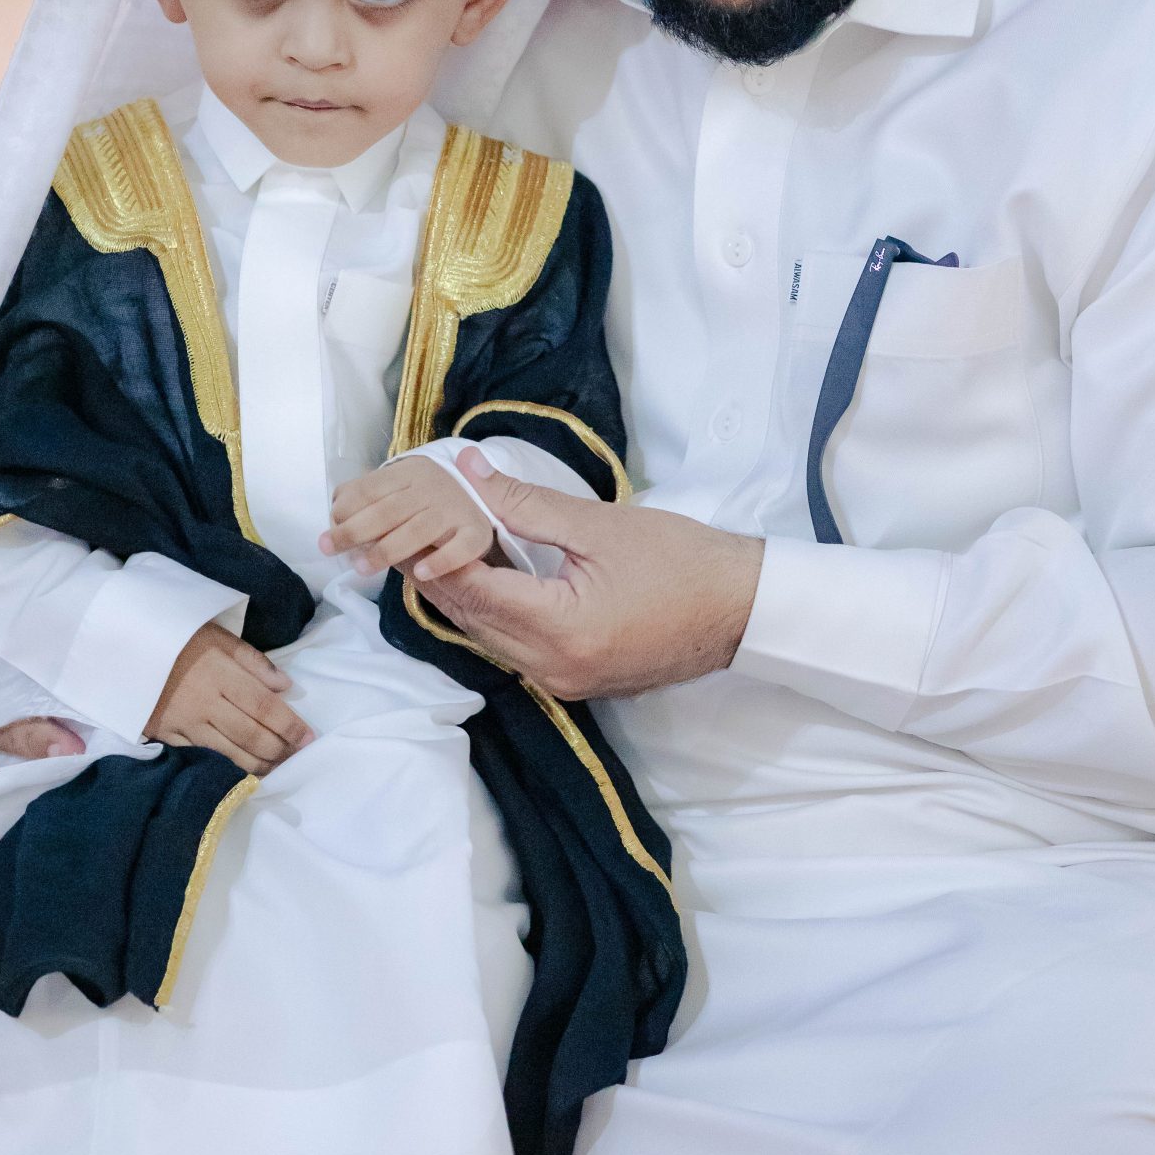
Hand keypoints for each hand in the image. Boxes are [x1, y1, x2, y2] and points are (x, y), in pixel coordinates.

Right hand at [145, 622, 310, 774]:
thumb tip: (285, 686)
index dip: (290, 726)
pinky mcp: (165, 735)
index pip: (264, 707)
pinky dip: (225, 768)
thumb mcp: (218, 636)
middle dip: (279, 750)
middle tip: (296, 757)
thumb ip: (253, 662)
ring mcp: (184, 722)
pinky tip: (242, 772)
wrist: (124, 646)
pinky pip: (201, 757)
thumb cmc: (178, 638)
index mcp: (220, 672)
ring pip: (229, 753)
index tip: (308, 738)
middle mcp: (204, 702)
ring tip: (277, 768)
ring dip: (258, 765)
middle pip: (250, 735)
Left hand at [322, 456, 497, 584]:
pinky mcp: (476, 533)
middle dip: (354, 531)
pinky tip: (421, 574)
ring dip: (387, 550)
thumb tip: (336, 507)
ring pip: (418, 530)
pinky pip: (460, 548)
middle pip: (389, 510)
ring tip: (362, 568)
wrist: (482, 494)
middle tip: (330, 550)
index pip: (370, 490)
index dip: (345, 511)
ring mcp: (456, 510)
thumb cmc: (426, 497)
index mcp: (408, 473)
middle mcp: (432, 488)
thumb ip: (366, 494)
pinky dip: (441, 561)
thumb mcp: (398, 486)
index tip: (326, 533)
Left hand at [414, 450, 764, 700]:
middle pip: (474, 622)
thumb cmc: (682, 562)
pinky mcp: (579, 683)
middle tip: (414, 533)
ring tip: (443, 551)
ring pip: (492, 640)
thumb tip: (471, 471)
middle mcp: (555, 670)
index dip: (435, 556)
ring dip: (466, 598)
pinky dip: (497, 616)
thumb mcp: (600, 525)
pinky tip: (490, 582)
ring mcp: (567, 683)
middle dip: (440, 578)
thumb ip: (526, 503)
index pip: (473, 592)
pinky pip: (518, 651)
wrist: (741, 609)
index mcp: (560, 631)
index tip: (413, 521)